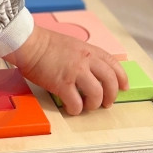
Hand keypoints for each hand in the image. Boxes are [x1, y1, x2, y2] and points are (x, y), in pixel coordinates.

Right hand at [7, 24, 127, 114]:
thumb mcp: (73, 45)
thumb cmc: (46, 44)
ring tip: (87, 106)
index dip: (122, 78)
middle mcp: (86, 61)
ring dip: (94, 104)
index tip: (124, 87)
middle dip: (111, 95)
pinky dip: (76, 109)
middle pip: (110, 81)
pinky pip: (76, 103)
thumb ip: (85, 57)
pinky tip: (72, 108)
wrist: (29, 43)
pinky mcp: (62, 84)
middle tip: (106, 103)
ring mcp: (75, 72)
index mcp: (90, 50)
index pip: (114, 64)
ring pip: (96, 94)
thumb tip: (92, 73)